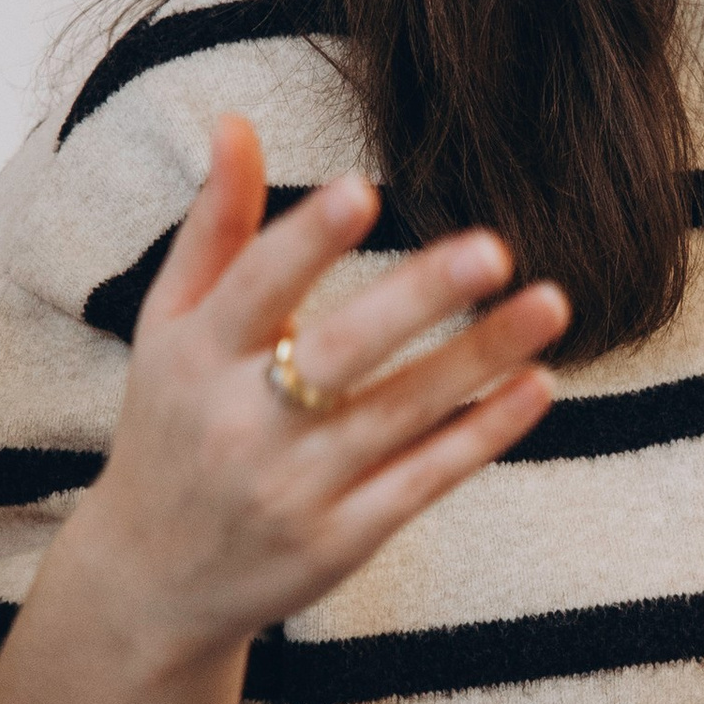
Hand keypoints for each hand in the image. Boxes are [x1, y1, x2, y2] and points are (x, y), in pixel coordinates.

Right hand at [60, 114, 567, 677]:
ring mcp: (294, 489)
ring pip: (398, 415)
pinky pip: (422, 480)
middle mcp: (241, 425)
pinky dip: (480, 434)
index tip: (363, 188)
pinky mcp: (340, 540)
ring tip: (552, 301)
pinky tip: (537, 385)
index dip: (305, 242)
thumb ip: (213, 228)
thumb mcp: (169, 328)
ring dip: (478, 359)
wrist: (151, 581)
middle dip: (414, 300)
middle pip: (336, 353)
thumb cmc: (170, 427)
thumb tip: (236, 122)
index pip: (253, 290)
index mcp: (193, 359)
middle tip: (493, 247)